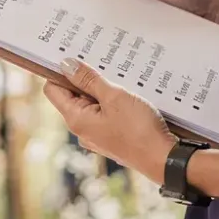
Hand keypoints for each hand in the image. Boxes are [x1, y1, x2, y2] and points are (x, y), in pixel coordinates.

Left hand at [44, 59, 176, 184]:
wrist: (165, 160)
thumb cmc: (139, 129)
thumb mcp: (114, 97)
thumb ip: (88, 80)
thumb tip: (65, 64)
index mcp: (75, 119)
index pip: (53, 90)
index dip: (61, 73)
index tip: (76, 58)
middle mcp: (82, 130)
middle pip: (72, 97)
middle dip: (85, 80)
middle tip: (103, 66)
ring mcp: (97, 136)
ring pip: (91, 105)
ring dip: (102, 91)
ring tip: (120, 81)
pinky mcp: (112, 139)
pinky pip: (105, 115)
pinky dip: (112, 104)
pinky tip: (128, 96)